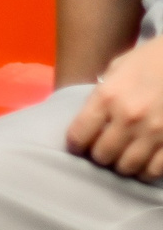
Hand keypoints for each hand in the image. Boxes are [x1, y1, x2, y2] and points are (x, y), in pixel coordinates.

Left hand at [68, 34, 162, 181]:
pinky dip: (147, 171)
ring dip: (123, 165)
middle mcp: (129, 117)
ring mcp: (155, 131)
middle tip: (105, 150)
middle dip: (100, 155)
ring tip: (124, 158)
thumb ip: (102, 93)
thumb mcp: (118, 67)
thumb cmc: (153, 58)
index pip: (78, 135)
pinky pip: (155, 170)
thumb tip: (91, 116)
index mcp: (108, 96)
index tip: (79, 145)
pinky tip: (145, 164)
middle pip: (102, 155)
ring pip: (128, 167)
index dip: (76, 144)